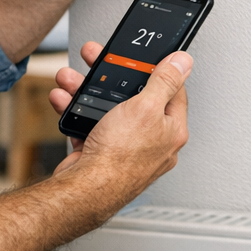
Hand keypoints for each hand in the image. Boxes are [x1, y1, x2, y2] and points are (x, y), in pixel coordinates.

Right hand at [48, 41, 191, 197]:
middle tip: (99, 60)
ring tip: (72, 79)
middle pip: (134, 95)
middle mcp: (151, 140)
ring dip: (87, 90)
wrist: (84, 192)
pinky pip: (89, 124)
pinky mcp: (101, 153)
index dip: (157, 69)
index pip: (171, 90)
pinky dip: (76, 110)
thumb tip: (184, 62)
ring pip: (107, 108)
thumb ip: (165, 81)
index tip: (143, 58)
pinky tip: (66, 100)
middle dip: (112, 77)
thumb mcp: (146, 107)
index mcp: (171, 129)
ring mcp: (125, 147)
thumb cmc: (119, 159)